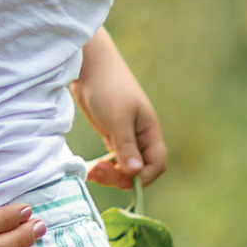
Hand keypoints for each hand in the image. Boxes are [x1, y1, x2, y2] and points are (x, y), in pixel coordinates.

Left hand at [75, 29, 165, 187]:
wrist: (90, 66)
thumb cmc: (108, 87)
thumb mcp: (117, 118)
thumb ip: (126, 145)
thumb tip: (134, 173)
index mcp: (149, 130)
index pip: (156, 162)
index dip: (144, 176)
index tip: (123, 181)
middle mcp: (139, 135)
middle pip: (139, 168)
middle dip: (122, 176)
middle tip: (100, 174)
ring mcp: (125, 135)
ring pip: (123, 165)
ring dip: (110, 173)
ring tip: (93, 172)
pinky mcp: (110, 133)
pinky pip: (112, 158)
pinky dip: (103, 165)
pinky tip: (92, 168)